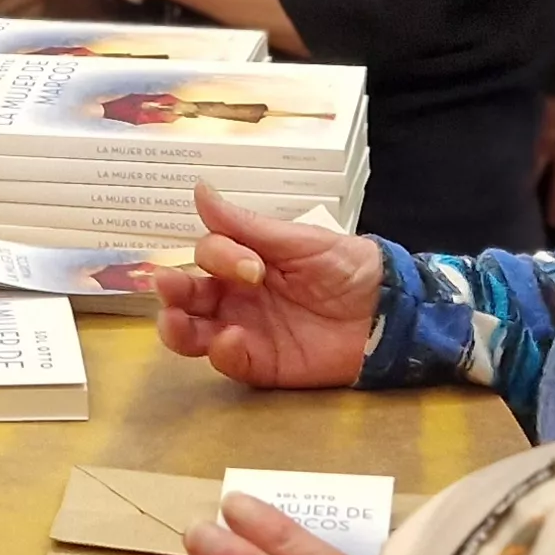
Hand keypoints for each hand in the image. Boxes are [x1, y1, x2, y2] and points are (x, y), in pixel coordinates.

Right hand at [154, 185, 385, 388]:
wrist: (387, 311)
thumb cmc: (346, 267)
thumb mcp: (297, 242)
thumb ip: (245, 225)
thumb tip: (199, 190)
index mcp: (244, 261)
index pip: (208, 256)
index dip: (218, 258)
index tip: (251, 266)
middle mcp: (236, 296)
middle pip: (188, 295)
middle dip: (172, 291)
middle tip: (166, 286)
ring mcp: (247, 331)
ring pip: (195, 333)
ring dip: (178, 328)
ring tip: (177, 322)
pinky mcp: (262, 365)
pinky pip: (230, 363)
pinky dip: (222, 353)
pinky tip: (229, 341)